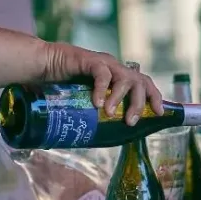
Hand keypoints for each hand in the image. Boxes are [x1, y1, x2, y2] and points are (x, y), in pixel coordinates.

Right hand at [40, 42, 162, 124]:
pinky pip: (102, 73)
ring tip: (109, 113)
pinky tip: (96, 103)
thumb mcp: (85, 99)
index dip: (155, 97)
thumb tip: (98, 139)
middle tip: (130, 121)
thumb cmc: (63, 84)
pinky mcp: (88, 60)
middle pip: (140, 82)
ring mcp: (103, 63)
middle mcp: (115, 68)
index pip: (145, 83)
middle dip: (140, 103)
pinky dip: (102, 88)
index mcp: (118, 76)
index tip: (160, 114)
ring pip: (125, 77)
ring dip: (121, 97)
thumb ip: (94, 113)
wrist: (40, 64)